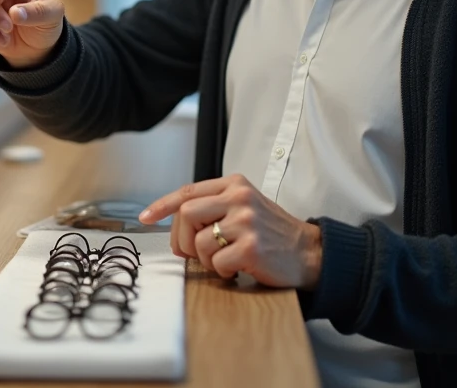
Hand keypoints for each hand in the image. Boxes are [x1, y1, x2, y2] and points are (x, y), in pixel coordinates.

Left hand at [139, 174, 322, 289]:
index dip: (162, 205)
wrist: (310, 252)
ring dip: (206, 259)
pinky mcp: (251, 246)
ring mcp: (246, 221)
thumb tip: (177, 227)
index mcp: (235, 184)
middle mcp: (239, 198)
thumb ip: (214, 207)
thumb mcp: (245, 207)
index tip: (146, 217)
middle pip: (186, 214)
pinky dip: (222, 271)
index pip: (188, 191)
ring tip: (224, 260)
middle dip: (183, 239)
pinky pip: (216, 263)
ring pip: (199, 242)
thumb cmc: (274, 233)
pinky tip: (237, 268)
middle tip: (193, 253)